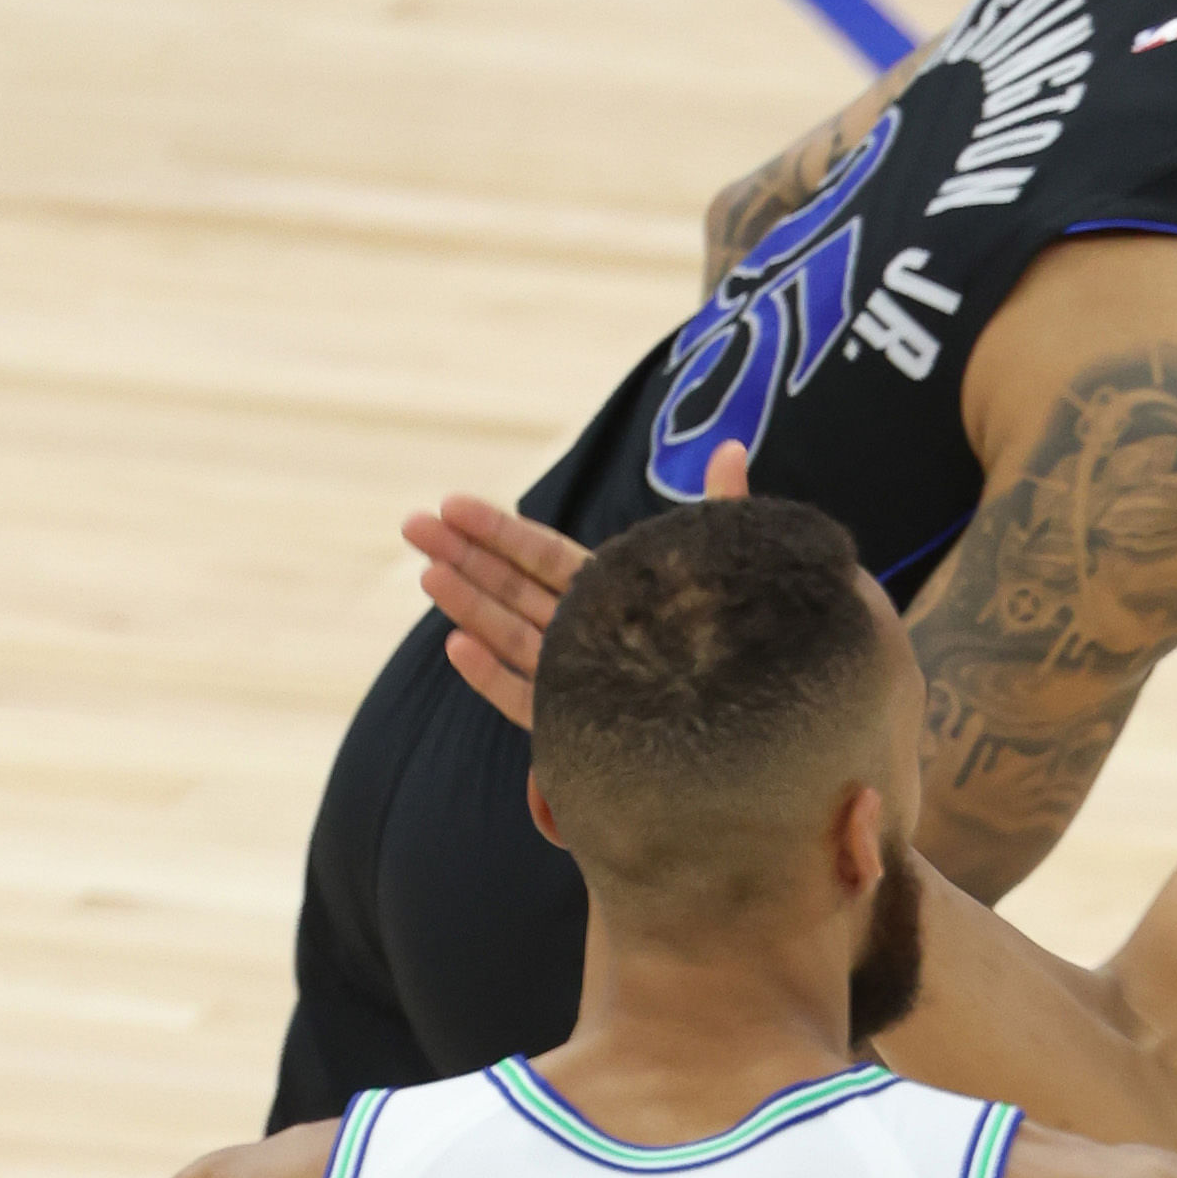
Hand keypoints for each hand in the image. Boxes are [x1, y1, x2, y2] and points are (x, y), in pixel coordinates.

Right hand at [402, 442, 750, 728]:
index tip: (452, 504)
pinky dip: (493, 676)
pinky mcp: (580, 729)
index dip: (498, 530)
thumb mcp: (730, 571)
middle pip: (515, 590)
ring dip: (470, 606)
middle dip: (463, 557)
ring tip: (427, 575)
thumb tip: (731, 445)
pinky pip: (529, 702)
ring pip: (513, 638)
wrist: (764, 732)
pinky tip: (457, 646)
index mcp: (618, 595)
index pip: (545, 555)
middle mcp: (591, 635)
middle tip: (412, 525)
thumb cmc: (749, 644)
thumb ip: (725, 510)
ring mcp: (581, 682)